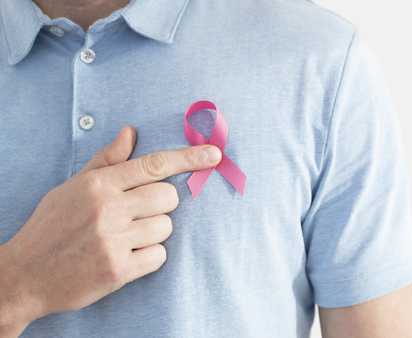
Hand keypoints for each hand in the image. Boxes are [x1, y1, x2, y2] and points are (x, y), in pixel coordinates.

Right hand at [0, 126, 221, 334]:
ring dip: (153, 232)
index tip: (214, 155)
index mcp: (98, 184)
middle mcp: (108, 208)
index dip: (188, 158)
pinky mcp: (118, 270)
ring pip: (166, 227)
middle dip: (160, 205)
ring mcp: (113, 240)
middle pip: (168, 197)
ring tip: (126, 238)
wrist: (25, 274)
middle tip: (136, 214)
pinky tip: (125, 256)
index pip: (154, 165)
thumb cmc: (52, 226)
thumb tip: (131, 132)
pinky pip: (160, 255)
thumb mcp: (73, 187)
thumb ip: (107, 160)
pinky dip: (148, 256)